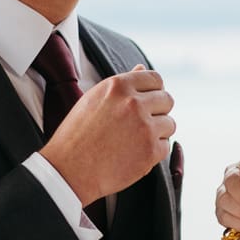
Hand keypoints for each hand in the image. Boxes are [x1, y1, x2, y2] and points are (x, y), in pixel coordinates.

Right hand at [39, 67, 174, 205]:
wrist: (69, 171)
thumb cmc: (76, 136)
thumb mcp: (93, 100)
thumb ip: (120, 85)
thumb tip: (141, 68)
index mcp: (118, 86)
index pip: (154, 79)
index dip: (154, 91)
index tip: (149, 102)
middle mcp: (134, 103)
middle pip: (167, 100)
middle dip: (158, 111)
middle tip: (141, 125)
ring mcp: (144, 127)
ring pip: (169, 124)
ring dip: (158, 132)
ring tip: (135, 141)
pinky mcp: (150, 151)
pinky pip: (165, 146)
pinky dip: (153, 152)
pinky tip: (134, 154)